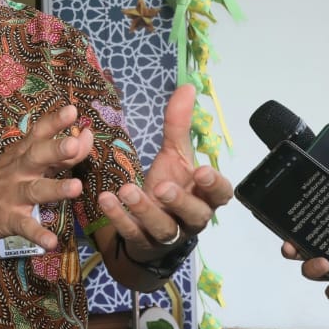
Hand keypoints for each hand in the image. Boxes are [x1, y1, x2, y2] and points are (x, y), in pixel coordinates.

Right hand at [0, 104, 89, 250]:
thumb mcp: (21, 161)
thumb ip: (57, 152)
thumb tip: (87, 136)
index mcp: (21, 154)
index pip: (38, 133)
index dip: (55, 122)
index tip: (72, 111)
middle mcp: (17, 170)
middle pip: (37, 156)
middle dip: (55, 149)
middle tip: (73, 143)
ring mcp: (12, 195)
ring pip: (35, 190)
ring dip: (56, 188)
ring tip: (76, 188)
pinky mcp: (7, 218)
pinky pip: (24, 226)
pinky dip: (37, 234)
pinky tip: (51, 242)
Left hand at [98, 83, 232, 261]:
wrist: (149, 226)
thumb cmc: (170, 185)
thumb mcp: (175, 155)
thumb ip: (179, 125)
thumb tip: (186, 86)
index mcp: (205, 195)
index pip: (221, 194)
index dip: (215, 185)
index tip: (201, 170)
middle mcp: (191, 218)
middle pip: (195, 214)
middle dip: (180, 201)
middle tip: (162, 186)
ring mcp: (168, 234)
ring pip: (163, 227)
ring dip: (145, 209)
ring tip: (126, 189)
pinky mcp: (143, 243)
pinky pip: (132, 234)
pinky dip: (119, 218)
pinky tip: (106, 200)